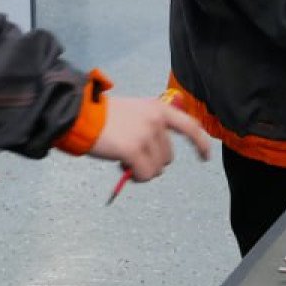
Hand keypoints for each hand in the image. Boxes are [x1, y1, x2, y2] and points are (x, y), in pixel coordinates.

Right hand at [89, 95, 210, 181]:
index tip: (205, 157)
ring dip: (141, 170)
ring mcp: (146, 135)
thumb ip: (150, 128)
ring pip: (157, 169)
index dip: (200, 143)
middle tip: (130, 156)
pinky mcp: (134, 149)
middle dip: (151, 162)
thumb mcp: (134, 113)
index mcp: (158, 108)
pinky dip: (136, 176)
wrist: (80, 115)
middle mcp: (156, 120)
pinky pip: (145, 175)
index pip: (190, 126)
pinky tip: (123, 167)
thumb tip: (159, 161)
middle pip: (168, 157)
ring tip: (123, 158)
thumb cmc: (103, 117)